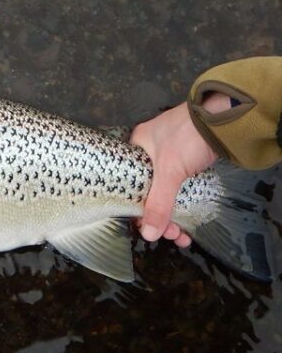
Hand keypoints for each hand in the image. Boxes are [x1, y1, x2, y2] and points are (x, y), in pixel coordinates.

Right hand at [129, 95, 226, 246]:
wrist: (225, 116)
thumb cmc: (188, 136)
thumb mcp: (170, 171)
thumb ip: (158, 203)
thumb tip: (148, 235)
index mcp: (135, 149)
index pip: (127, 186)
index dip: (137, 210)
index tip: (149, 228)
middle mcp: (148, 153)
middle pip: (147, 194)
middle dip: (159, 218)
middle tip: (171, 235)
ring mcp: (169, 157)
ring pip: (165, 194)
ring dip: (172, 217)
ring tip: (182, 236)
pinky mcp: (188, 161)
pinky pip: (179, 190)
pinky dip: (182, 206)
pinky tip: (188, 223)